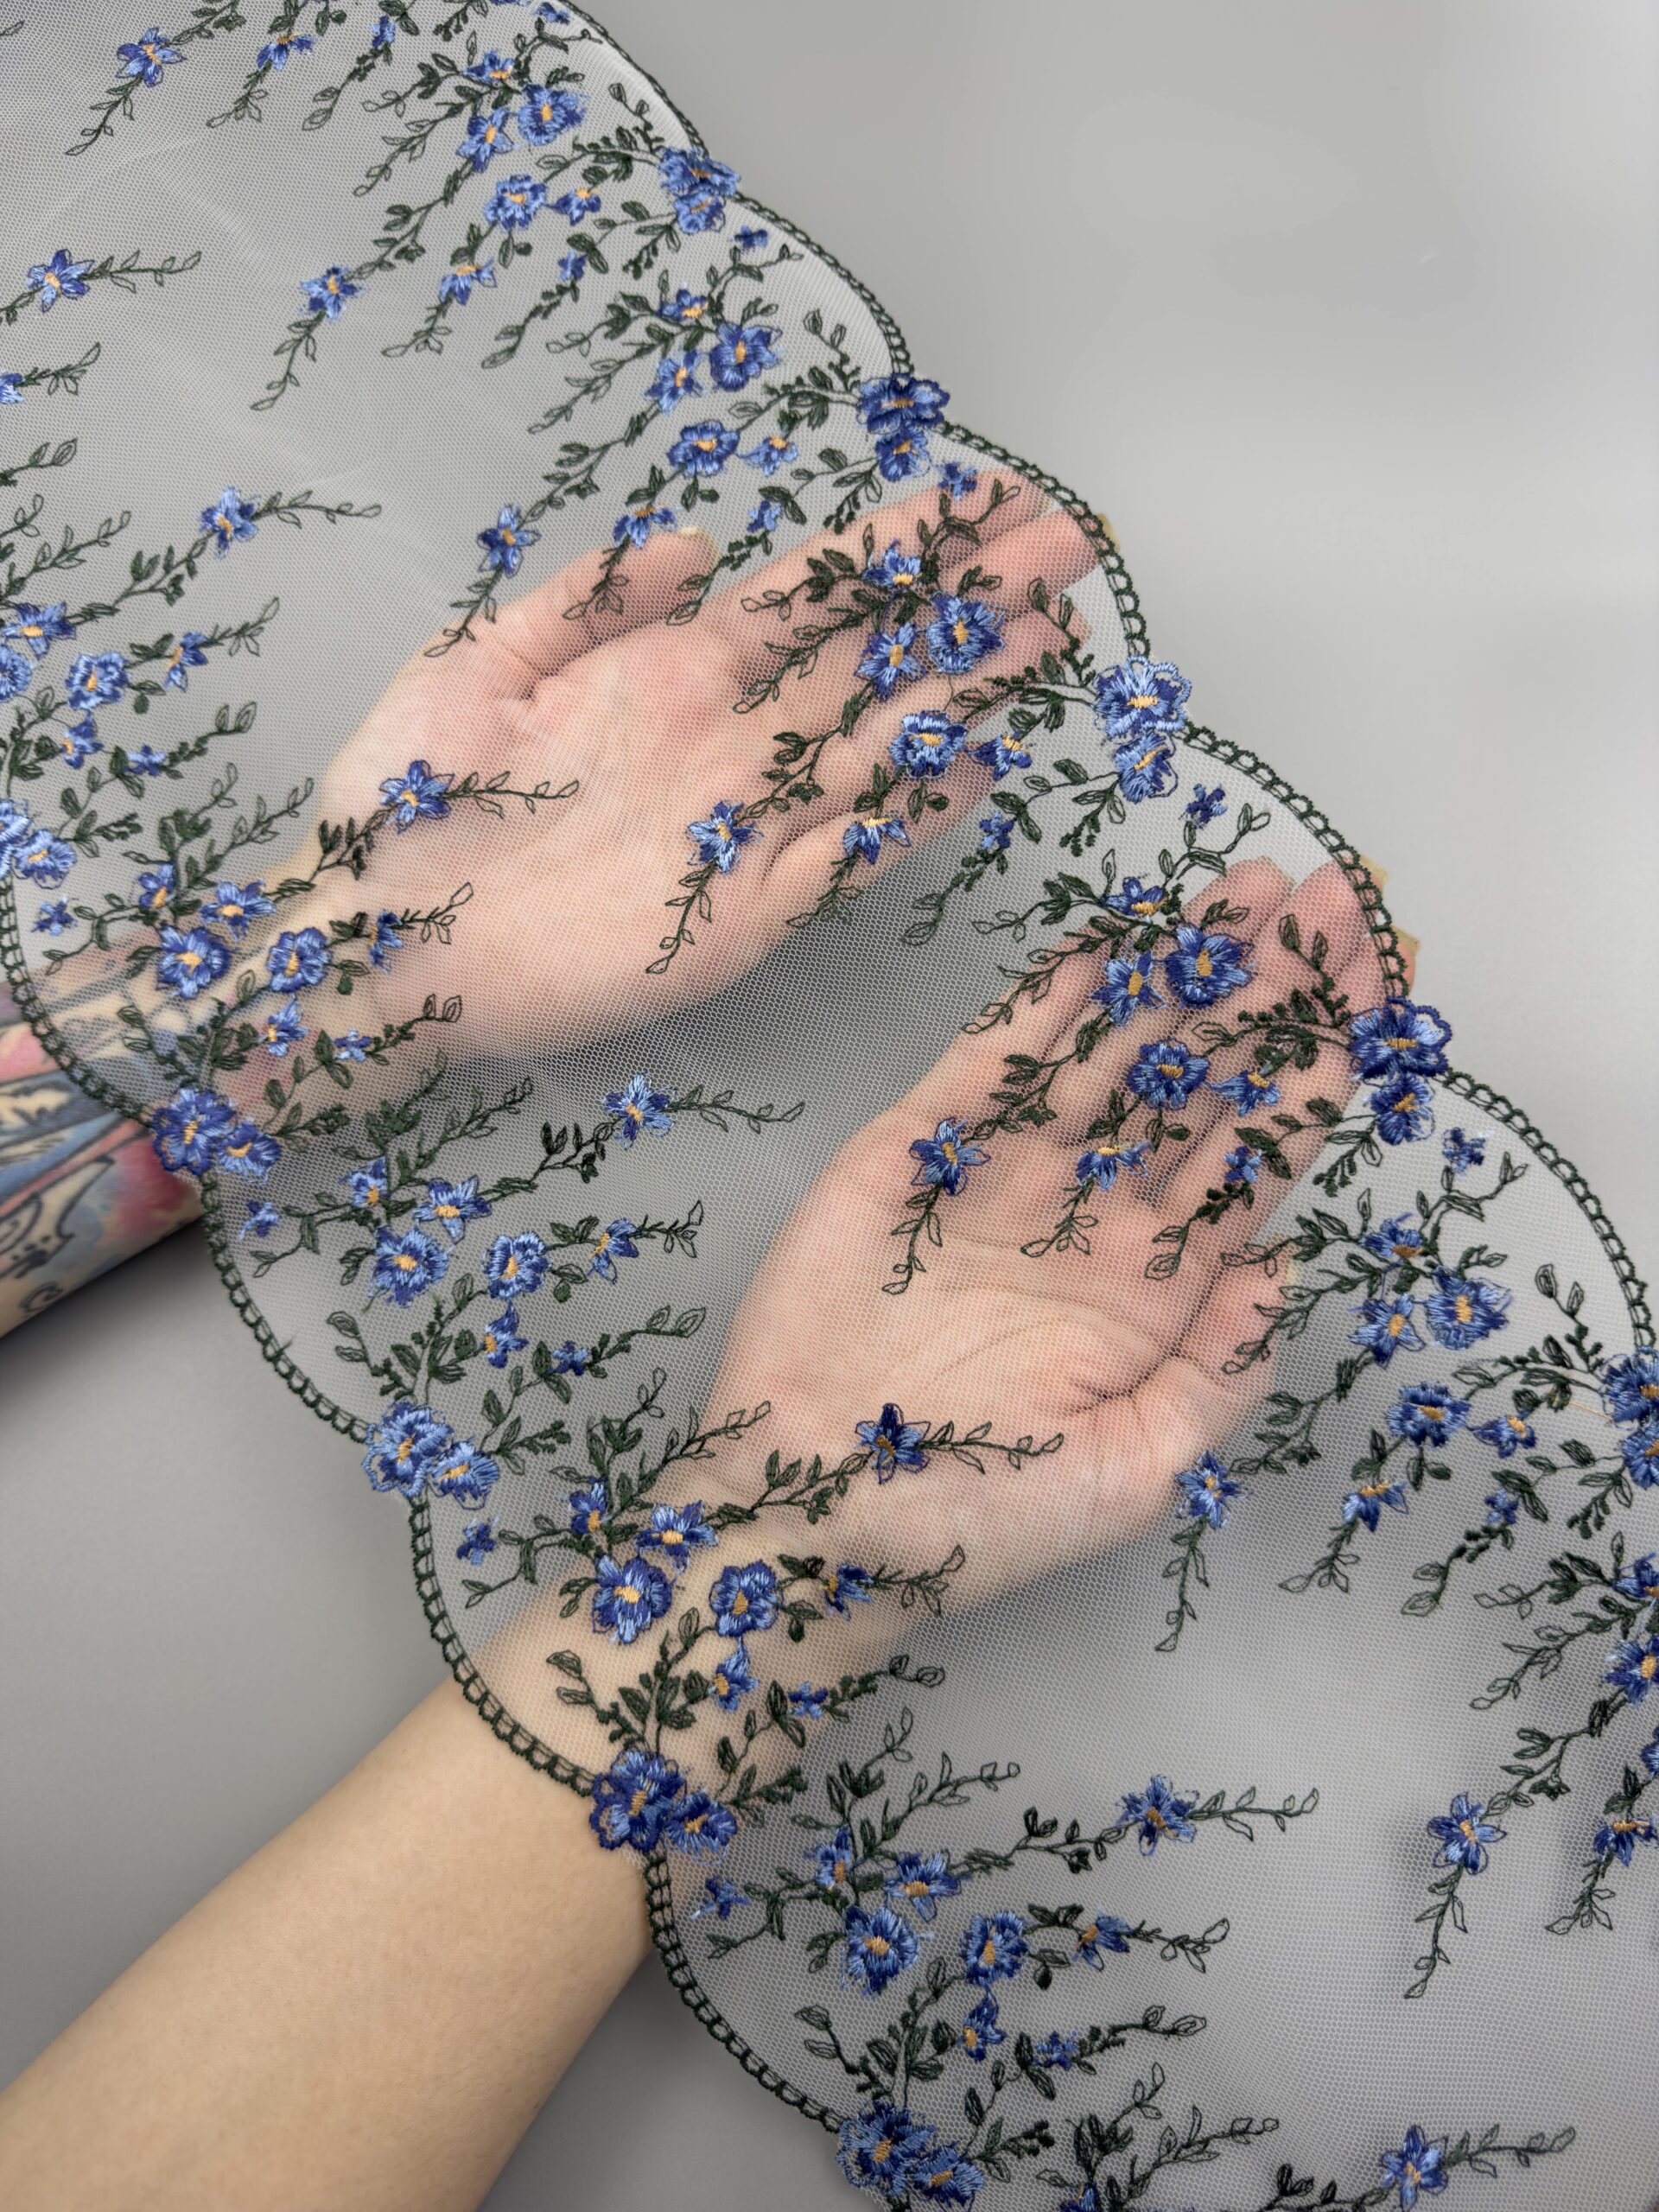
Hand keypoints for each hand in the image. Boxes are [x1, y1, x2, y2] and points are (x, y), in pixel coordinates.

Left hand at [298, 480, 1095, 1055]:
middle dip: (970, 598)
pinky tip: (969, 767)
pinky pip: (842, 854)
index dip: (903, 542)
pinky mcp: (742, 913)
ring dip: (963, 688)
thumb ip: (589, 597)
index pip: (812, 588)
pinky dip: (907, 813)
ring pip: (877, 742)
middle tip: (1067, 546)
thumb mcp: (477, 659)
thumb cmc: (407, 800)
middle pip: (872, 653)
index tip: (985, 497)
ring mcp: (743, 823)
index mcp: (669, 667)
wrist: (373, 945)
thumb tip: (698, 541)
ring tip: (1046, 635)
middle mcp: (726, 735)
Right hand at [490, 856, 1402, 1784]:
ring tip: (1248, 894)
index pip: (1253, 1158)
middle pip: (1200, 1084)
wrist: (813, 1523)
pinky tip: (1108, 945)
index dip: (1311, 1075)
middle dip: (1268, 996)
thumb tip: (1289, 1260)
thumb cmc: (978, 1519)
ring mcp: (1005, 1179)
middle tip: (1335, 902)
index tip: (1373, 994)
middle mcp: (1091, 1219)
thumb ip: (1220, 1370)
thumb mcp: (1138, 1470)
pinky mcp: (914, 1152)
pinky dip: (1046, 1004)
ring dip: (1179, 974)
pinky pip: (992, 1062)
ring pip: (1112, 1053)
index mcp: (1156, 1291)